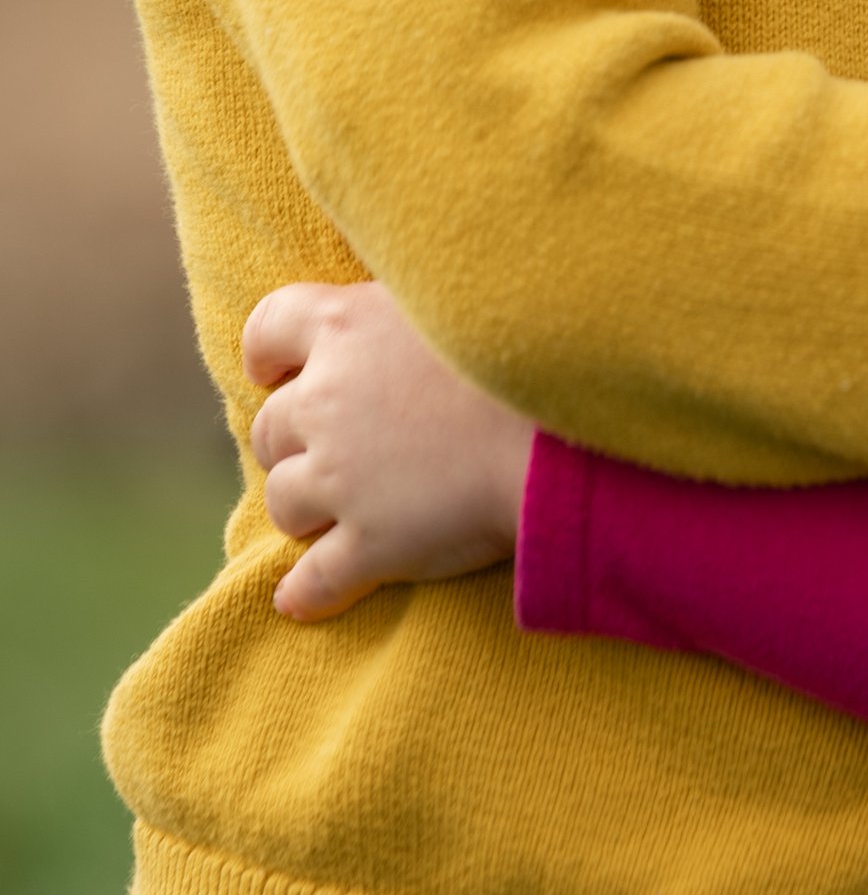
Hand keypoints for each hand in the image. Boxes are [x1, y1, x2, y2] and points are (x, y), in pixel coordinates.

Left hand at [242, 279, 534, 619]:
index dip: (269, 354)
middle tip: (334, 450)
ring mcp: (340, 479)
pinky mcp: (369, 545)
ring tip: (337, 514)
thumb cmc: (533, 350)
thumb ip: (410, 304)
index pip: (269, 329)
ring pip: (283, 501)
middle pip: (271, 426)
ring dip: (304, 508)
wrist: (571, 429)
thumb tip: (401, 309)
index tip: (281, 370)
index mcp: (347, 327)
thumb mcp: (458, 295)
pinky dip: (304, 592)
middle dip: (293, 442)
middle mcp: (326, 401)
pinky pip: (313, 580)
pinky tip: (302, 600)